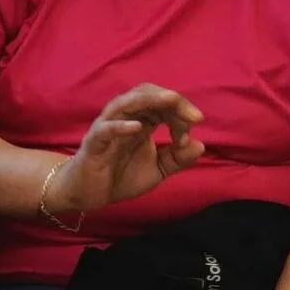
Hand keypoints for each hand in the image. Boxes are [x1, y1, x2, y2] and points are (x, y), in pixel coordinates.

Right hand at [47, 84, 204, 214]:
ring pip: (125, 103)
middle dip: (172, 100)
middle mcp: (124, 118)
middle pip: (146, 94)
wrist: (90, 195)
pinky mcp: (93, 143)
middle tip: (194, 116)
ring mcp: (107, 128)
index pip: (163, 104)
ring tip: (169, 100)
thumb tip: (200, 145)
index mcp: (141, 120)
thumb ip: (178, 159)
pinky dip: (120, 126)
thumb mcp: (157, 170)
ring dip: (149, 100)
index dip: (181, 113)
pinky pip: (105, 130)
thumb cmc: (120, 176)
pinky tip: (137, 127)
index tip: (191, 133)